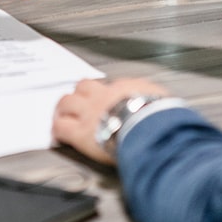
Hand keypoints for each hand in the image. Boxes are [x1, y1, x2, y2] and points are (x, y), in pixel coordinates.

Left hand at [53, 77, 169, 164]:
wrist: (147, 126)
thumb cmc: (158, 115)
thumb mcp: (162, 98)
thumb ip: (157, 97)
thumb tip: (164, 103)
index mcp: (124, 88)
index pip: (109, 86)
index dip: (105, 93)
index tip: (105, 100)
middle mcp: (103, 96)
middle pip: (83, 87)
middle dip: (79, 94)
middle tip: (77, 102)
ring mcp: (89, 113)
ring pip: (66, 102)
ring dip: (63, 108)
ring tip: (62, 114)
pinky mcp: (80, 132)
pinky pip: (61, 127)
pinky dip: (57, 129)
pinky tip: (58, 135)